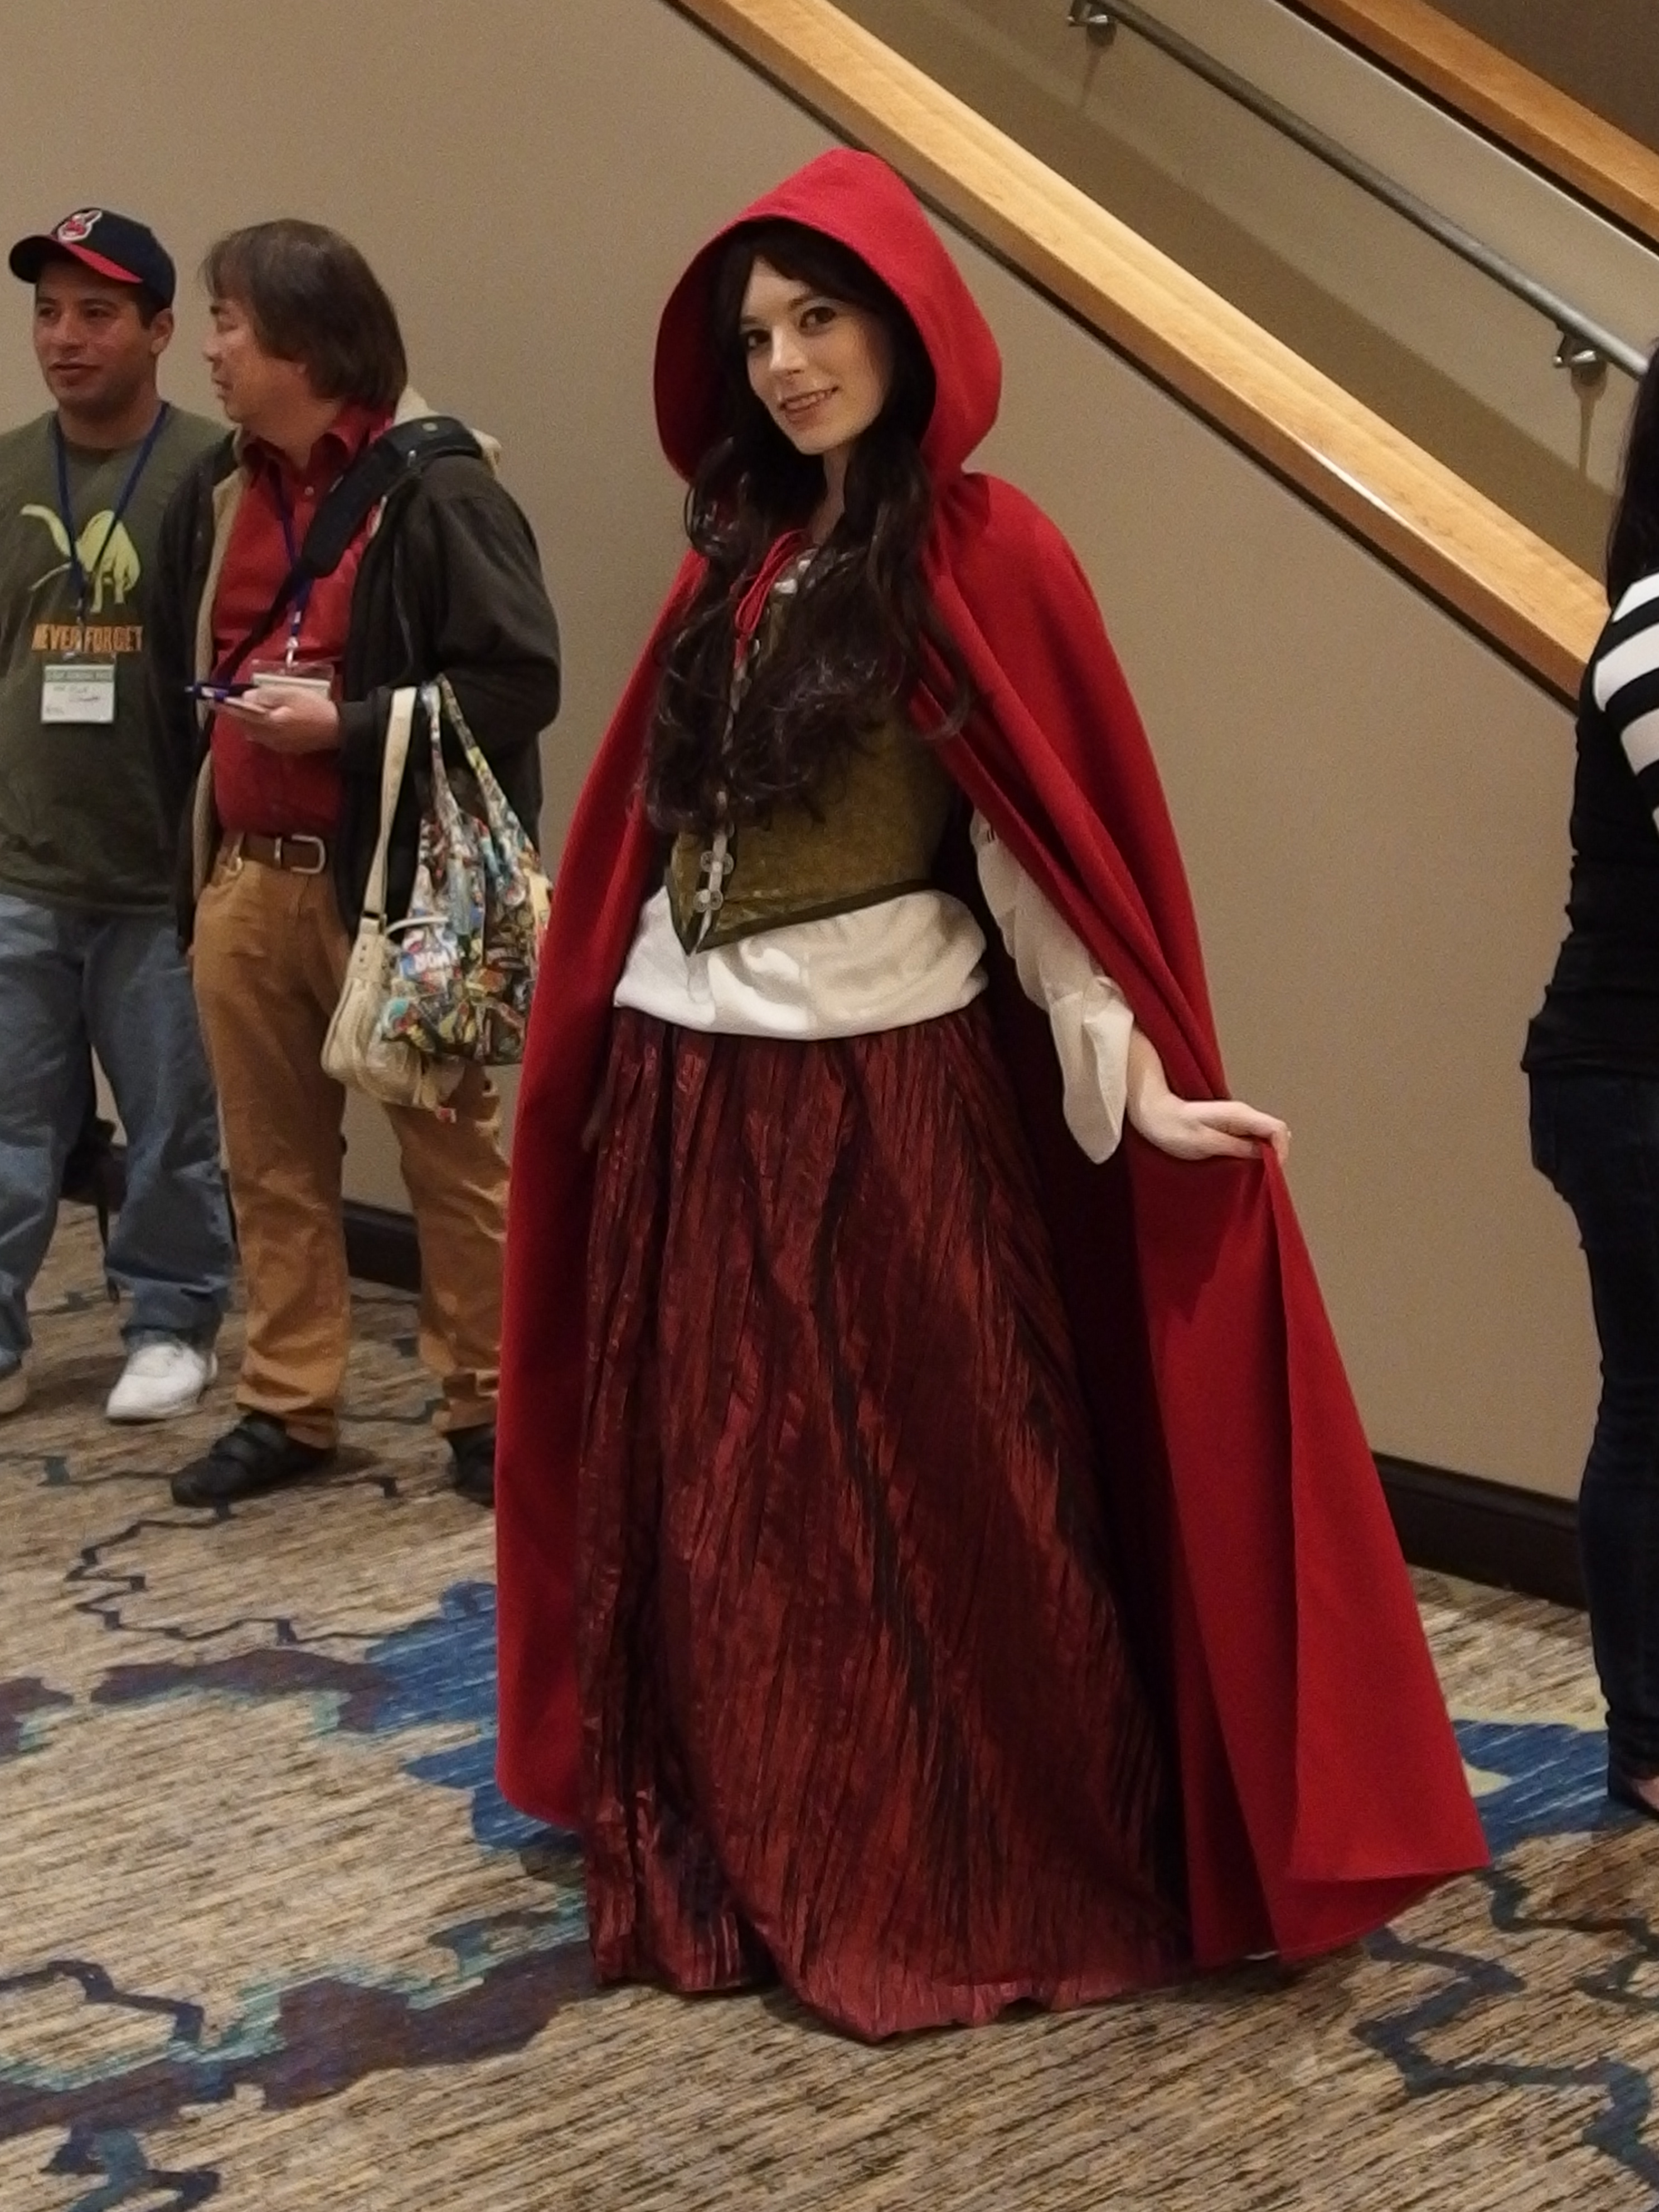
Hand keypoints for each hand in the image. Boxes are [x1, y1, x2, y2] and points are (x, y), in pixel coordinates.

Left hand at [216, 684, 341, 753]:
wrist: (337, 730)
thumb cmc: (315, 708)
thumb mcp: (290, 693)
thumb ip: (266, 695)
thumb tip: (246, 697)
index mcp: (269, 722)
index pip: (240, 713)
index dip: (225, 705)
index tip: (211, 698)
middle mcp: (269, 737)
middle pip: (244, 725)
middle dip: (233, 714)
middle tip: (224, 703)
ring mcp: (276, 745)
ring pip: (252, 733)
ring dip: (244, 722)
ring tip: (240, 711)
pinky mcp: (284, 749)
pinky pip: (263, 739)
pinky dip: (256, 729)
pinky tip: (259, 722)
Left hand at [1131, 1089, 1290, 1163]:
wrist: (1152, 1114)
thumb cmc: (1172, 1128)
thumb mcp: (1205, 1143)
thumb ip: (1237, 1147)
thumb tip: (1264, 1154)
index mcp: (1239, 1114)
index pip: (1277, 1129)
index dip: (1282, 1151)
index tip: (1272, 1173)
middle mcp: (1242, 1114)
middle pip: (1274, 1133)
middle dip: (1275, 1155)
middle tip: (1263, 1177)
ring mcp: (1236, 1120)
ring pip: (1263, 1137)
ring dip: (1264, 1155)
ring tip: (1252, 1174)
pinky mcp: (1228, 1127)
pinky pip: (1250, 1139)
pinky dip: (1252, 1153)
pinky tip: (1241, 1166)